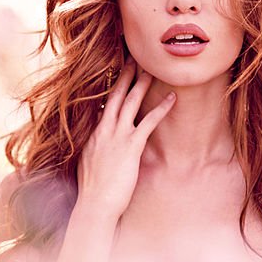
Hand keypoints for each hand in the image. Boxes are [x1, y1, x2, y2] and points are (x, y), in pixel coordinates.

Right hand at [76, 58, 176, 218]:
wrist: (94, 204)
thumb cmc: (93, 191)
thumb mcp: (89, 165)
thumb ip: (95, 150)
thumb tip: (98, 147)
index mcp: (93, 134)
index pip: (103, 104)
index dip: (112, 87)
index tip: (118, 73)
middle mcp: (104, 130)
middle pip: (115, 96)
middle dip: (125, 75)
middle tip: (133, 57)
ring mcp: (116, 137)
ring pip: (131, 103)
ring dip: (142, 84)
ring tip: (153, 68)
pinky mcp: (130, 147)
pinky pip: (148, 122)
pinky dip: (161, 108)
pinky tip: (173, 98)